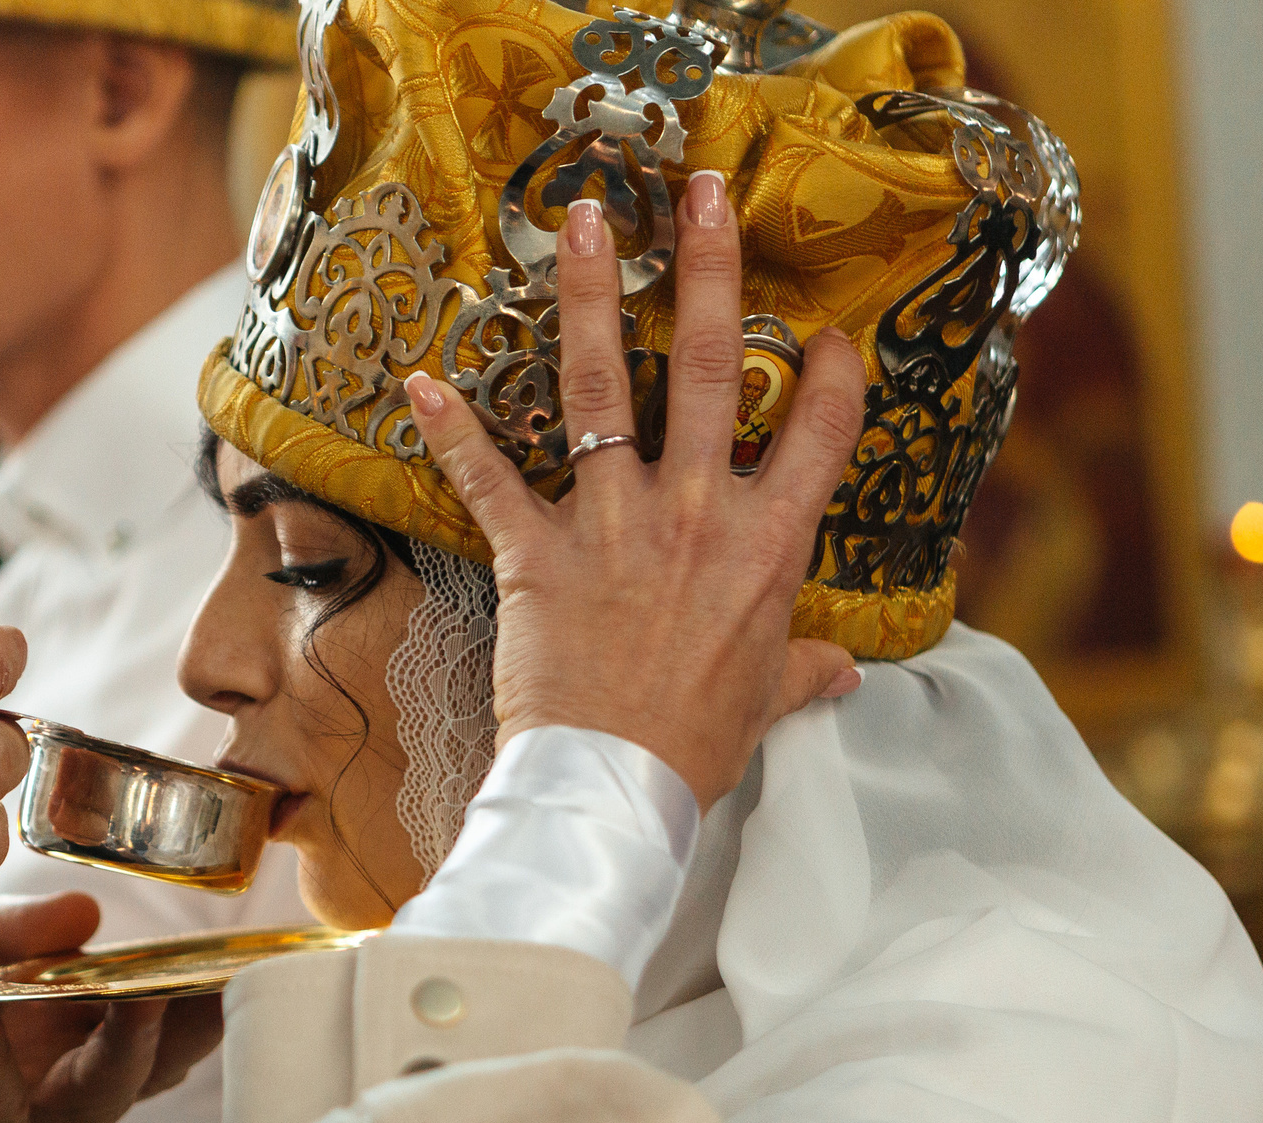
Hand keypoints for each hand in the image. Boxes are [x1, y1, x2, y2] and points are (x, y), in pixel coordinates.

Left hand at [0, 892, 223, 1122]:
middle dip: (195, 1024)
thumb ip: (9, 937)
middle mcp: (55, 1092)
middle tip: (228, 975)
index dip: (195, 982)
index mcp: (61, 1037)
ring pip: (98, 1101)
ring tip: (142, 994)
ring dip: (125, 1048)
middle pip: (151, 1064)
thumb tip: (87, 913)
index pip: (149, 1010)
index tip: (240, 941)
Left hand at [402, 172, 869, 809]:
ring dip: (591, 297)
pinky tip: (420, 381)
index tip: (829, 335)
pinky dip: (452, 431)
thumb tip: (843, 670)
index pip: (825, 435)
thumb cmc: (692, 751)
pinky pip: (490, 477)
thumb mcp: (764, 701)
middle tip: (704, 193)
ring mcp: (616, 526)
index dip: (832, 376)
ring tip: (581, 220)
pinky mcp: (537, 553)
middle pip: (717, 371)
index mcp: (769, 549)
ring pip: (606, 388)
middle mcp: (700, 516)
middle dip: (711, 270)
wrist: (612, 791)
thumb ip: (802, 669)